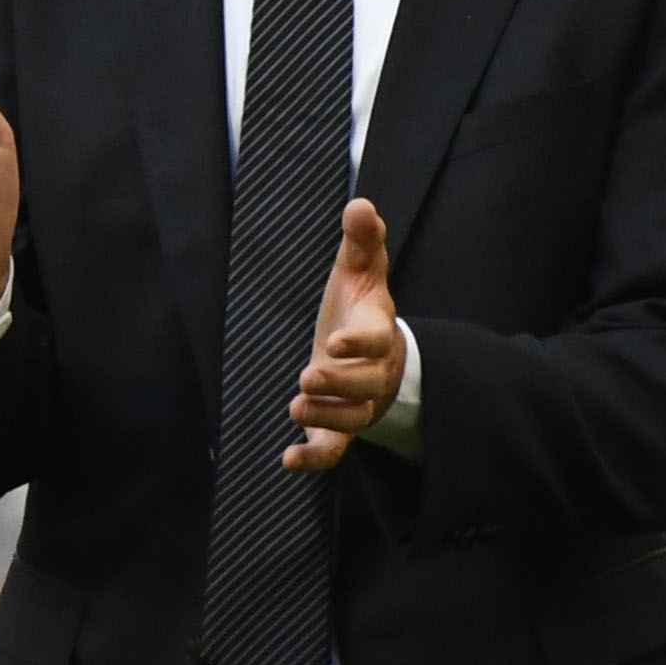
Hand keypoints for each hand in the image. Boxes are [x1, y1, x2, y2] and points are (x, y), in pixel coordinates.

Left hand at [281, 200, 402, 468]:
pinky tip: (288, 461)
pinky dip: (313, 458)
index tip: (336, 341)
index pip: (376, 340)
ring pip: (351, 421)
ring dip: (325, 419)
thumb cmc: (360, 307)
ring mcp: (358, 404)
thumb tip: (360, 203)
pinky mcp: (339, 427)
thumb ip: (362, 241)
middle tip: (307, 378)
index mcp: (377, 332)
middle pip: (364, 387)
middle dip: (338, 386)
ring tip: (296, 408)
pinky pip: (333, 450)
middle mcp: (372, 374)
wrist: (368, 350)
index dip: (359, 343)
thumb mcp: (360, 270)